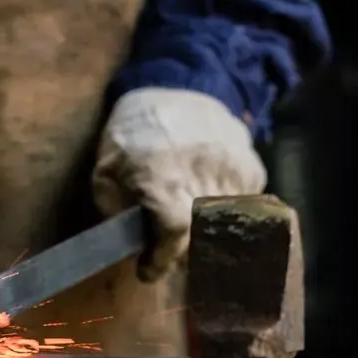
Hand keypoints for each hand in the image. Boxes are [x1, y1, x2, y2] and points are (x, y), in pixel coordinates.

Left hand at [91, 88, 268, 281]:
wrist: (174, 87)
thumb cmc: (131, 135)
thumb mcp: (106, 171)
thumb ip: (117, 211)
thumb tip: (137, 246)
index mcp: (162, 174)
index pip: (175, 231)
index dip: (162, 259)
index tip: (147, 271)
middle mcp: (203, 172)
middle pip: (201, 238)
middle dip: (181, 255)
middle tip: (167, 253)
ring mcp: (233, 170)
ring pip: (227, 228)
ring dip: (206, 238)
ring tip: (188, 234)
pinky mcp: (252, 168)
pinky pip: (243, 210)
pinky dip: (226, 217)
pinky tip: (208, 206)